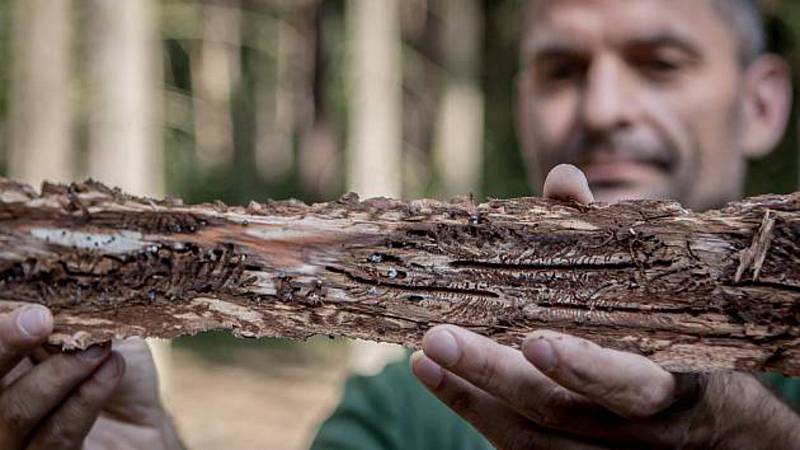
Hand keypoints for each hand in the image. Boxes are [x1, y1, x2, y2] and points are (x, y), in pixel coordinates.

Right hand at [0, 305, 182, 449]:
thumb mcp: (92, 332)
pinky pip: (56, 436)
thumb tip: (43, 295)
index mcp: (7, 366)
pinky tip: (111, 369)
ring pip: (15, 412)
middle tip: (40, 319)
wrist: (144, 419)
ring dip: (58, 375)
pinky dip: (85, 399)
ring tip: (97, 350)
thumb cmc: (109, 366)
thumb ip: (66, 318)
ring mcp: (18, 439)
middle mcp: (2, 403)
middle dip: (5, 346)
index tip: (25, 306)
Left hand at [410, 164, 799, 448]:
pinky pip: (518, 448)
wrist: (709, 426)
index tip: (535, 340)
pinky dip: (475, 411)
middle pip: (558, 411)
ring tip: (425, 358)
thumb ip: (604, 236)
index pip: (631, 384)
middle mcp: (634, 430)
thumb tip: (564, 179)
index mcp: (669, 382)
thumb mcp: (652, 293)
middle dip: (495, 375)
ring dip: (472, 397)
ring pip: (530, 439)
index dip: (586, 368)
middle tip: (438, 338)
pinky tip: (439, 379)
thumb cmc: (671, 340)